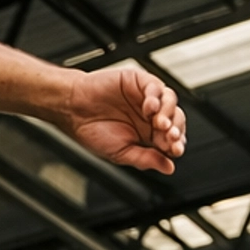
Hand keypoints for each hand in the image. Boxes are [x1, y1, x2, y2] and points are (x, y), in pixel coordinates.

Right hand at [61, 65, 184, 175]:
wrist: (73, 111)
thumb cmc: (92, 132)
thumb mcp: (121, 153)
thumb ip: (145, 159)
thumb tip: (169, 168)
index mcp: (148, 134)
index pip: (172, 139)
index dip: (176, 144)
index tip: (174, 151)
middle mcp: (150, 115)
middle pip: (176, 120)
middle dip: (175, 130)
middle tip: (169, 137)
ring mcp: (146, 97)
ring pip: (170, 101)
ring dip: (169, 113)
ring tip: (159, 124)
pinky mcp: (138, 81)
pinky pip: (155, 86)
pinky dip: (155, 97)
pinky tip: (148, 108)